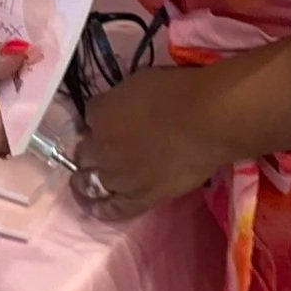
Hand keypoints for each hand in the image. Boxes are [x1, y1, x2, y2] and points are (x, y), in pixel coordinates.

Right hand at [0, 11, 26, 168]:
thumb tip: (22, 57)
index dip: (19, 113)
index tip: (37, 86)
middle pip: (4, 136)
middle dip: (20, 105)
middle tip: (31, 71)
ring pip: (5, 129)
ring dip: (16, 102)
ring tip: (18, 70)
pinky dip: (7, 101)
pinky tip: (8, 79)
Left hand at [71, 64, 231, 221]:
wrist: (205, 120)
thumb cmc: (178, 90)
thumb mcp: (140, 81)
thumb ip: (123, 99)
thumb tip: (121, 108)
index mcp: (101, 113)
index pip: (89, 117)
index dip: (99, 119)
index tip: (108, 119)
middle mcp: (101, 147)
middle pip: (84, 153)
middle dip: (90, 150)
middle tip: (102, 149)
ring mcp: (118, 176)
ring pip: (92, 182)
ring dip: (89, 179)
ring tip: (88, 181)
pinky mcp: (139, 199)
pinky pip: (113, 210)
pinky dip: (101, 209)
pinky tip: (96, 207)